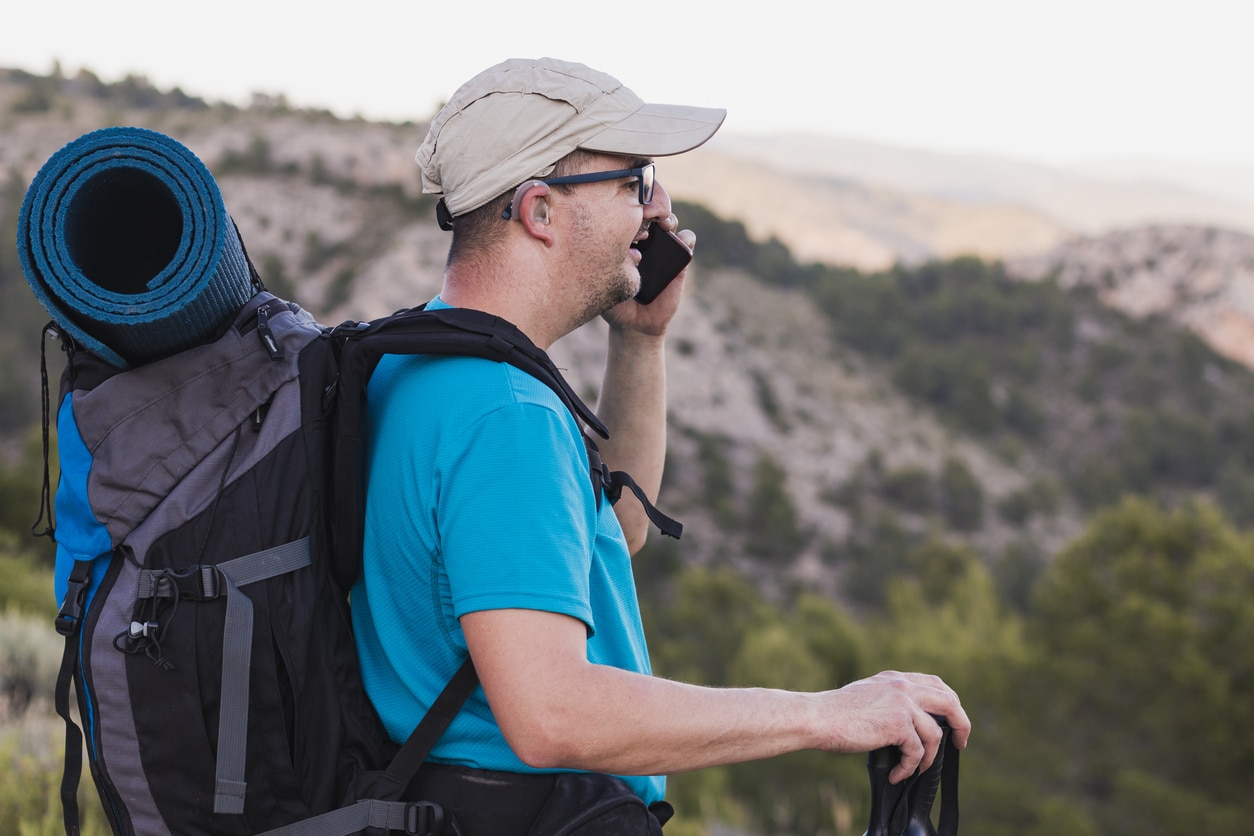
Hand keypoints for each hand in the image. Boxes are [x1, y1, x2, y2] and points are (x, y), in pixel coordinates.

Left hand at [602, 212, 692, 336]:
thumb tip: (611, 248)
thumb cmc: (615, 303)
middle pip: (649, 212)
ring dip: (668, 219)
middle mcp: (643, 240)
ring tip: (663, 225)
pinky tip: (679, 243)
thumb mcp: (606, 284)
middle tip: (645, 215)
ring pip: (669, 221)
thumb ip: (608, 266)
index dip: (627, 209)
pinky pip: (687, 241)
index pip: (627, 215)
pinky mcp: (680, 260)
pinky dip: (686, 238)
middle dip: (649, 208)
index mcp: (623, 240)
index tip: (624, 214)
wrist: (635, 324)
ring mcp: (662, 248)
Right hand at [818, 671, 969, 782]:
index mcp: (896, 678)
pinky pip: (917, 752)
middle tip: (959, 745)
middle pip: (950, 703)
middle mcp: (902, 686)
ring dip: (928, 758)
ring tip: (913, 770)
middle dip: (961, 725)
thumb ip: (891, 701)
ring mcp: (902, 703)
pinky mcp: (897, 724)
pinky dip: (909, 768)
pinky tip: (896, 775)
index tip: (952, 722)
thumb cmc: (836, 714)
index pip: (936, 684)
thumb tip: (912, 726)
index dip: (951, 703)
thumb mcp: (869, 696)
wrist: (818, 717)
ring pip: (935, 734)